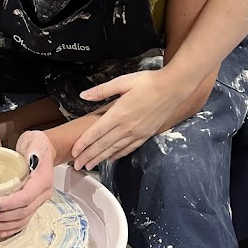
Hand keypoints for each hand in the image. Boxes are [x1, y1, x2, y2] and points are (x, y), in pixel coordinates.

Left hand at [0, 131, 55, 239]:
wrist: (43, 149)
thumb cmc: (36, 144)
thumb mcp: (35, 140)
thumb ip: (34, 148)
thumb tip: (32, 158)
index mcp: (44, 179)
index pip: (26, 197)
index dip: (9, 204)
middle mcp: (44, 193)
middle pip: (24, 211)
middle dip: (3, 216)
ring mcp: (40, 200)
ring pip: (23, 219)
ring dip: (5, 224)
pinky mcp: (34, 204)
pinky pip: (24, 220)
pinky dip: (12, 227)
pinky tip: (0, 230)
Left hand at [72, 70, 190, 169]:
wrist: (173, 88)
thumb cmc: (148, 82)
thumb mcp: (123, 81)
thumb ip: (102, 91)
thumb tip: (83, 95)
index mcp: (118, 113)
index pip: (96, 132)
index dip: (83, 144)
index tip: (74, 152)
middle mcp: (126, 127)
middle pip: (103, 145)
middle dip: (88, 156)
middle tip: (77, 165)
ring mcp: (136, 133)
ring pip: (114, 149)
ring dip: (101, 158)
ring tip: (90, 165)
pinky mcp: (145, 135)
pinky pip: (129, 148)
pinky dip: (118, 155)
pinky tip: (111, 159)